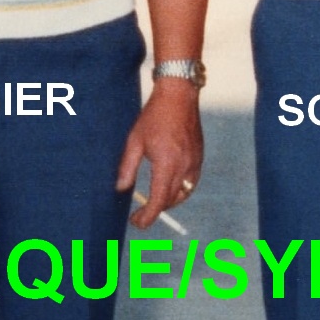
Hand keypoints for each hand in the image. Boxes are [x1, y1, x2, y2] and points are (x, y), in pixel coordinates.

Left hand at [116, 77, 202, 228]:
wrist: (179, 96)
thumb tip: (121, 188)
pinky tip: (169, 189)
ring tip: (153, 203)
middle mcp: (183, 166)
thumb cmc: (154, 116)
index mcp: (166, 164)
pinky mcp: (199, 158)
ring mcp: (194, 163)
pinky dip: (180, 192)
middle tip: (139, 215)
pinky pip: (191, 184)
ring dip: (168, 202)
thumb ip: (127, 167)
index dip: (147, 216)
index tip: (136, 222)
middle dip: (154, 211)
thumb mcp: (134, 141)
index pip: (158, 200)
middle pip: (170, 200)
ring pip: (183, 194)